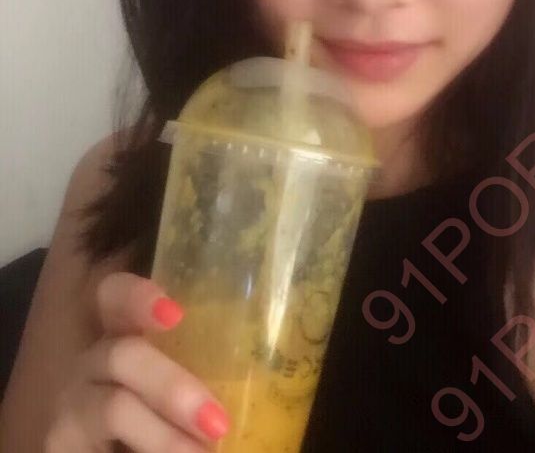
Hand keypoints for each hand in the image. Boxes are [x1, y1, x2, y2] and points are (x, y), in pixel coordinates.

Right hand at [45, 272, 230, 451]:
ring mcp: (73, 404)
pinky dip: (145, 450)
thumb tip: (274, 371)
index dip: (137, 296)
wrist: (132, 448)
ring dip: (162, 436)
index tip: (174, 314)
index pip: (114, 297)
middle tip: (216, 423)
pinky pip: (93, 447)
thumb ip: (215, 371)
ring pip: (114, 408)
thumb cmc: (175, 411)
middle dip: (172, 388)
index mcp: (127, 335)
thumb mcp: (193, 386)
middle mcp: (95, 362)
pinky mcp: (61, 444)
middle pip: (123, 355)